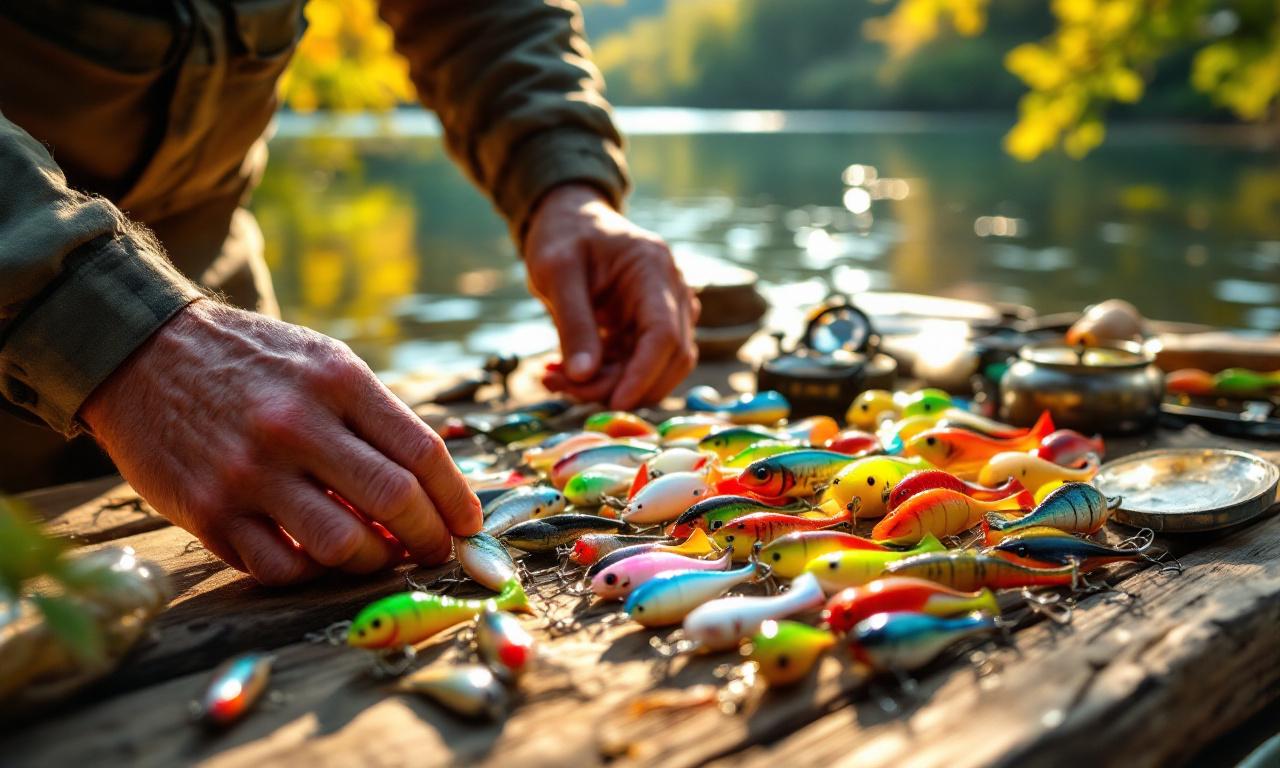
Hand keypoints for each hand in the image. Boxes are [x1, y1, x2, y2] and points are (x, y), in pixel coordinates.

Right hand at [81, 301, 480, 584]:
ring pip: (343, 545)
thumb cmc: (252, 362)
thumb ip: (376, 419)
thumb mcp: (323, 362)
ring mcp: (249, 472)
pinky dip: (312, 571)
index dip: (457, 498)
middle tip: (436, 550)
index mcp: (337, 381)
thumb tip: (434, 489)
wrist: (142, 351)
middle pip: (395, 500)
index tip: (469, 523)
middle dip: (429, 537)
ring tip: (378, 555)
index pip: (423, 452)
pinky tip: (318, 556)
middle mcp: (296, 425)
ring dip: (374, 562)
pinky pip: (281, 566)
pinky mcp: (207, 510)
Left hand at [524, 184, 698, 408]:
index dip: (644, 374)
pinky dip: (605, 378)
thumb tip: (583, 377)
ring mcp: (665, 311)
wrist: (570, 221)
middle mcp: (671, 291)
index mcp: (653, 268)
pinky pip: (637, 364)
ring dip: (609, 386)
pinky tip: (564, 374)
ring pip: (656, 368)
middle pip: (670, 358)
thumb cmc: (562, 237)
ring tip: (555, 379)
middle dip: (621, 385)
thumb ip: (573, 323)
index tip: (614, 404)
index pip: (664, 334)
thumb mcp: (557, 273)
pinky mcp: (649, 328)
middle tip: (563, 388)